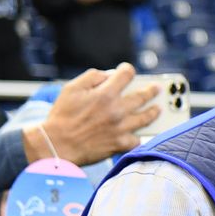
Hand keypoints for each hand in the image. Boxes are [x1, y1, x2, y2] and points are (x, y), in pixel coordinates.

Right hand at [34, 63, 159, 163]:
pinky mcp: (120, 144)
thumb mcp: (72, 88)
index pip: (126, 75)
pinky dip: (138, 135)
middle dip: (151, 90)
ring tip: (157, 109)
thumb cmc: (62, 115)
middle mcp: (117, 110)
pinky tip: (140, 132)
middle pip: (142, 96)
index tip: (128, 71)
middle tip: (157, 88)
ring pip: (146, 118)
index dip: (127, 70)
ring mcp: (121, 128)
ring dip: (154, 112)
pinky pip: (137, 139)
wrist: (57, 145)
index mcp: (105, 94)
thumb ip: (93, 77)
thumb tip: (109, 74)